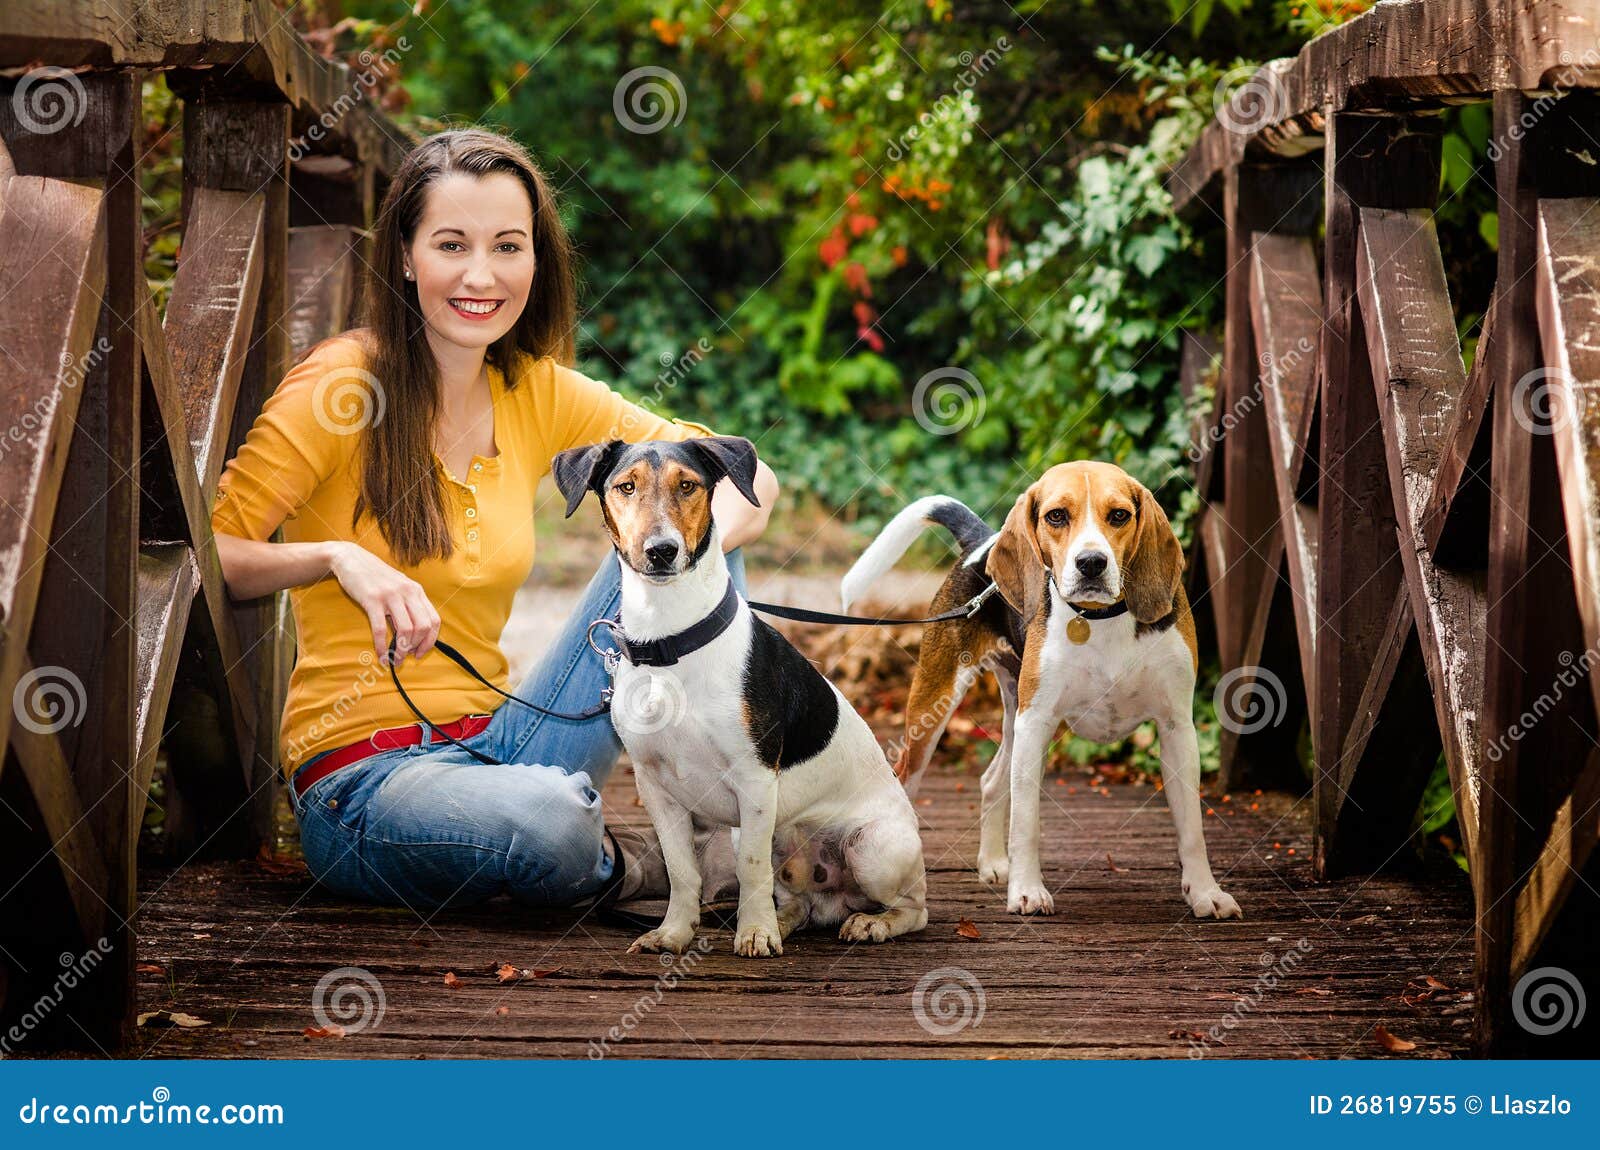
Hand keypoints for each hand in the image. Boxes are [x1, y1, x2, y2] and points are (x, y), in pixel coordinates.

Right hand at [327, 542, 440, 662]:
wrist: (352, 559)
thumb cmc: (376, 578)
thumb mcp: (398, 588)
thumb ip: (407, 606)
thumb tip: (412, 636)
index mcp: (417, 591)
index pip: (434, 620)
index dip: (430, 641)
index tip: (420, 653)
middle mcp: (408, 592)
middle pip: (423, 627)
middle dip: (416, 647)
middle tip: (406, 658)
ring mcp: (391, 595)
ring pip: (406, 630)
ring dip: (401, 650)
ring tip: (393, 659)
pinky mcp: (372, 600)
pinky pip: (380, 629)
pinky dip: (382, 646)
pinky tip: (380, 654)